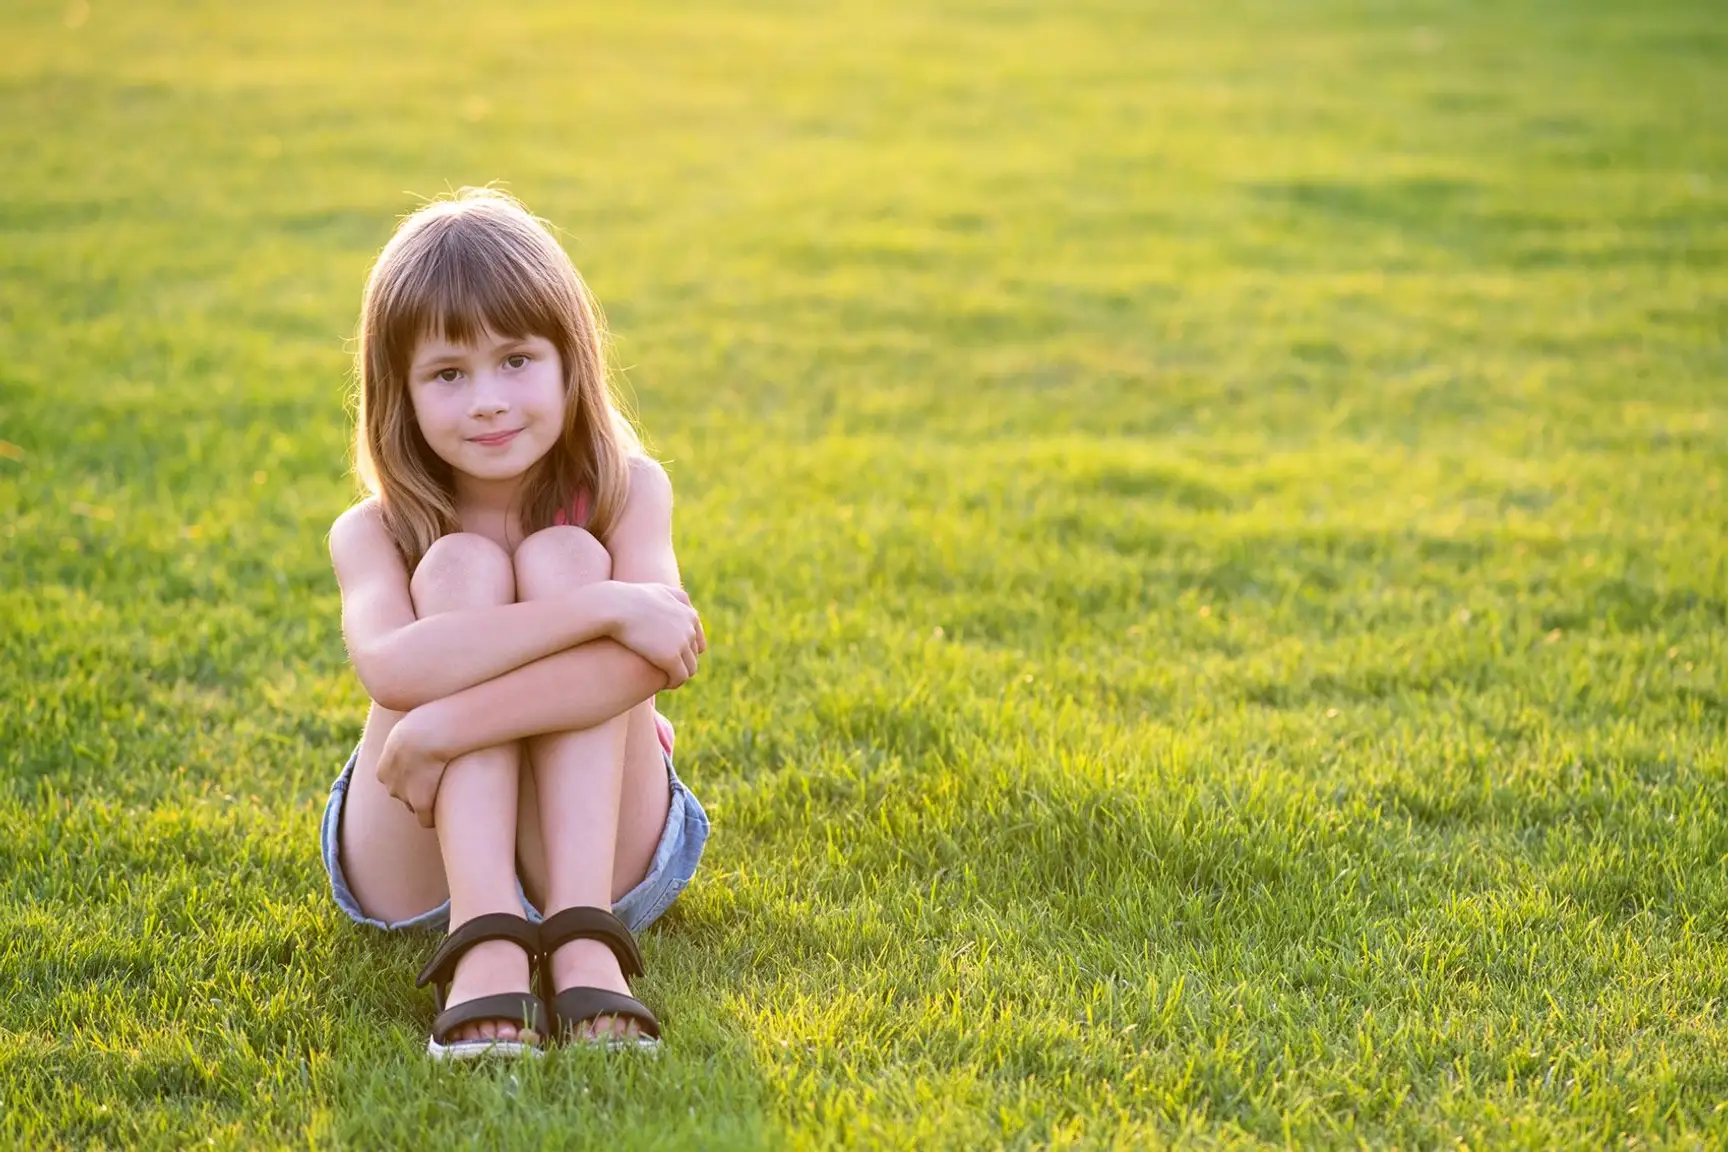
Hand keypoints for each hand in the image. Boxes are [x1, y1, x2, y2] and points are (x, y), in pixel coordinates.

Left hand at [375, 710, 449, 828]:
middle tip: (439, 780)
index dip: (413, 777)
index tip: (428, 770)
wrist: (428, 733)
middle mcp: (390, 785)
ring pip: (415, 807)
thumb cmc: (423, 723)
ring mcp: (404, 796)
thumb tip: (406, 714)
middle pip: (404, 796)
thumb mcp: (409, 724)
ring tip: (445, 791)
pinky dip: (433, 817)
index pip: (396, 782)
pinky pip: (425, 820)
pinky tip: (447, 811)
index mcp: (384, 769)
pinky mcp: (421, 803)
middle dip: (418, 791)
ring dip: (428, 801)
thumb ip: (410, 731)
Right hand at [606, 581, 706, 688]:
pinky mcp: (671, 657)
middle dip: (681, 664)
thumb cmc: (629, 598)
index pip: (697, 641)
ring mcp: (682, 642)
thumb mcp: (658, 590)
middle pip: (693, 655)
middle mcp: (689, 627)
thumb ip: (675, 598)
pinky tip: (661, 685)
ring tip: (662, 680)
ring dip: (678, 675)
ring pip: (690, 668)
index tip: (671, 659)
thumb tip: (683, 610)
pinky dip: (673, 682)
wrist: (614, 607)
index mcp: (688, 613)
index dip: (685, 652)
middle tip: (664, 672)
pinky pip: (680, 677)